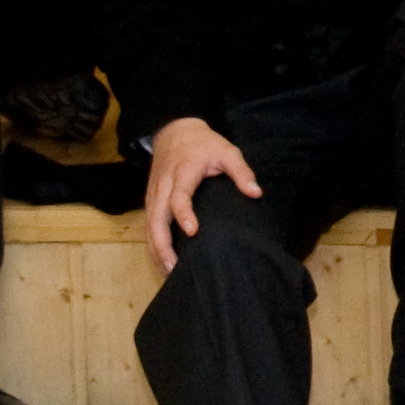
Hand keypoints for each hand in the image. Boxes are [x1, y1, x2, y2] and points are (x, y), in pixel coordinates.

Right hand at [142, 116, 259, 273]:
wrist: (174, 132)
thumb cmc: (204, 144)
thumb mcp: (226, 150)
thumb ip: (241, 171)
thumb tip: (256, 193)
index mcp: (182, 173)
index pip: (178, 196)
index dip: (184, 214)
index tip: (192, 231)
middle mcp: (163, 186)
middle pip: (156, 218)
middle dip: (162, 244)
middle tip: (174, 267)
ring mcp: (153, 194)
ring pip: (149, 225)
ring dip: (156, 249)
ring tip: (168, 272)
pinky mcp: (150, 200)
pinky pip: (148, 225)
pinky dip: (153, 244)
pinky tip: (163, 261)